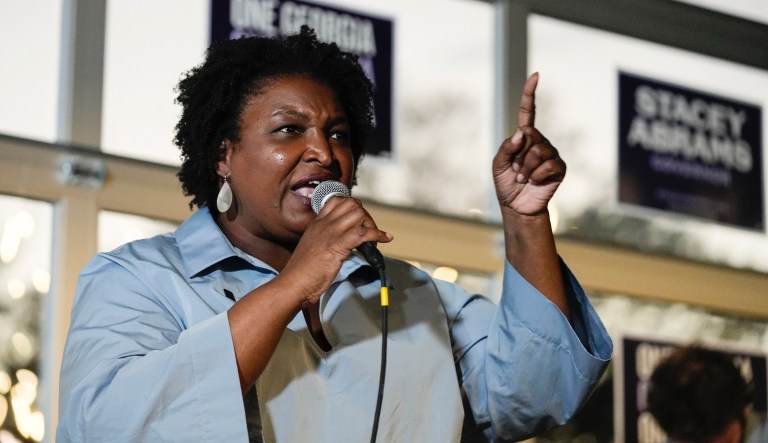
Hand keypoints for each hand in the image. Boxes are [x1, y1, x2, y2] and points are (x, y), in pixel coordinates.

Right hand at [281, 196, 391, 306]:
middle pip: (351, 203)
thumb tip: (340, 242)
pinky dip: (378, 234)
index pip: (336, 201)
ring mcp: (331, 232)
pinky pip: (364, 232)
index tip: (359, 219)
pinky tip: (384, 239)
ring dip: (371, 224)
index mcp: (317, 223)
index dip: (352, 207)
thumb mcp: (312, 248)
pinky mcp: (338, 244)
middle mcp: (324, 224)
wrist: (293, 283)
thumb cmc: (302, 271)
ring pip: (358, 214)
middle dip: (364, 215)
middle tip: (368, 230)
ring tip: (373, 239)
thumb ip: (324, 240)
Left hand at [492, 73, 565, 215]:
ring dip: (526, 169)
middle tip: (516, 171)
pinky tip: (534, 182)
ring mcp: (551, 154)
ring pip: (538, 151)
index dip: (530, 94)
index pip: (528, 112)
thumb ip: (506, 147)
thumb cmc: (506, 185)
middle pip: (530, 136)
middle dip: (519, 156)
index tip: (535, 75)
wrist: (517, 207)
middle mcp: (539, 142)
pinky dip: (536, 176)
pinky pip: (547, 166)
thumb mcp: (498, 165)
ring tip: (524, 178)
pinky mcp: (559, 167)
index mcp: (524, 138)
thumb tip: (522, 132)